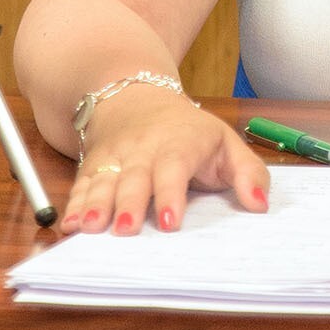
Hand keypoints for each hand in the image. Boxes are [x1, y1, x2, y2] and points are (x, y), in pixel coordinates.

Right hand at [58, 85, 269, 234]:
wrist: (137, 98)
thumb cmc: (190, 132)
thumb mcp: (226, 143)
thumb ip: (248, 173)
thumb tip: (260, 204)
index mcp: (180, 144)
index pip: (174, 167)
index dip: (171, 194)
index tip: (170, 222)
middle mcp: (143, 149)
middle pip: (134, 176)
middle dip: (127, 203)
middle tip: (125, 230)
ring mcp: (115, 156)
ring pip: (104, 180)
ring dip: (95, 204)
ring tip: (89, 228)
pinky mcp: (93, 165)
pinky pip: (81, 184)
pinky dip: (73, 204)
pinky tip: (69, 224)